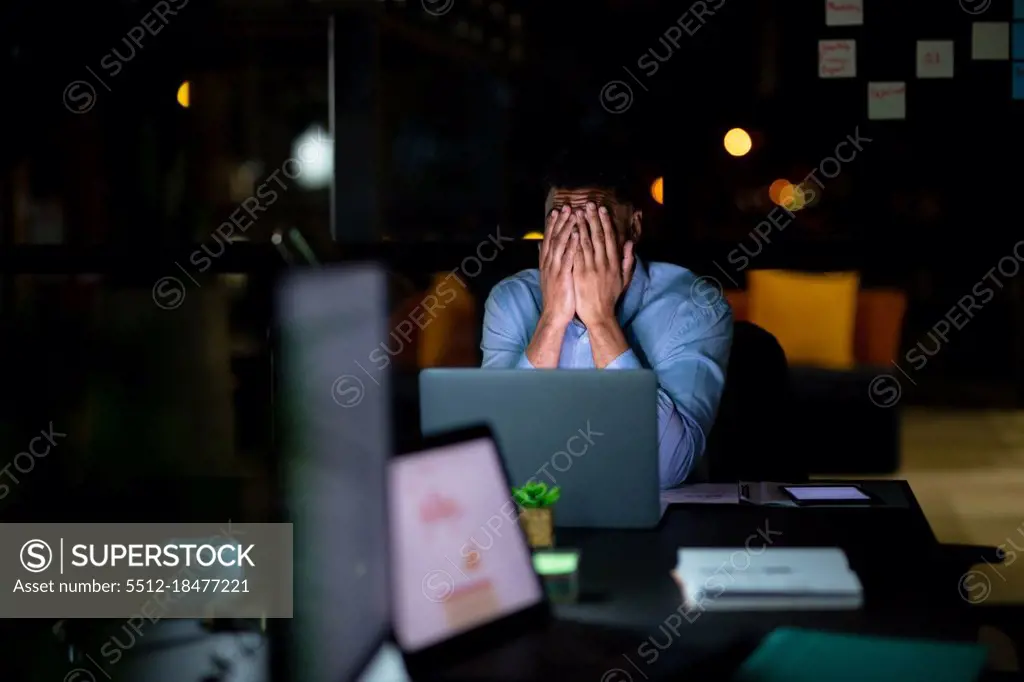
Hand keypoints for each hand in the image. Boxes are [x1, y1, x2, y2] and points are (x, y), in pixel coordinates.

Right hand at [538, 205, 578, 325]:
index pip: (549, 239)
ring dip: (566, 228)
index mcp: (547, 262)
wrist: (554, 314)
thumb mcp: (549, 276)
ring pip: (560, 244)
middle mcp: (549, 263)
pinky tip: (578, 234)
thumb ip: (546, 260)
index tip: (556, 211)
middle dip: (560, 221)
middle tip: (566, 207)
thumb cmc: (556, 296)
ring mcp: (555, 268)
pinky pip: (568, 257)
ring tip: (572, 214)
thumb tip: (542, 245)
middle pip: (554, 237)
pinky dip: (572, 244)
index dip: (552, 224)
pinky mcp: (563, 276)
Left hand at [572, 203, 634, 327]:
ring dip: (582, 226)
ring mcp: (591, 268)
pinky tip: (571, 231)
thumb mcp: (624, 279)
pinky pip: (577, 254)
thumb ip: (627, 260)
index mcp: (614, 263)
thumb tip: (629, 243)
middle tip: (588, 204)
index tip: (602, 210)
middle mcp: (603, 263)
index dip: (605, 223)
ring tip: (577, 212)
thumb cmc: (611, 297)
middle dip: (592, 219)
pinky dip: (574, 242)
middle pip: (597, 236)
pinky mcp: (580, 274)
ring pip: (586, 243)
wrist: (599, 315)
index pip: (609, 238)